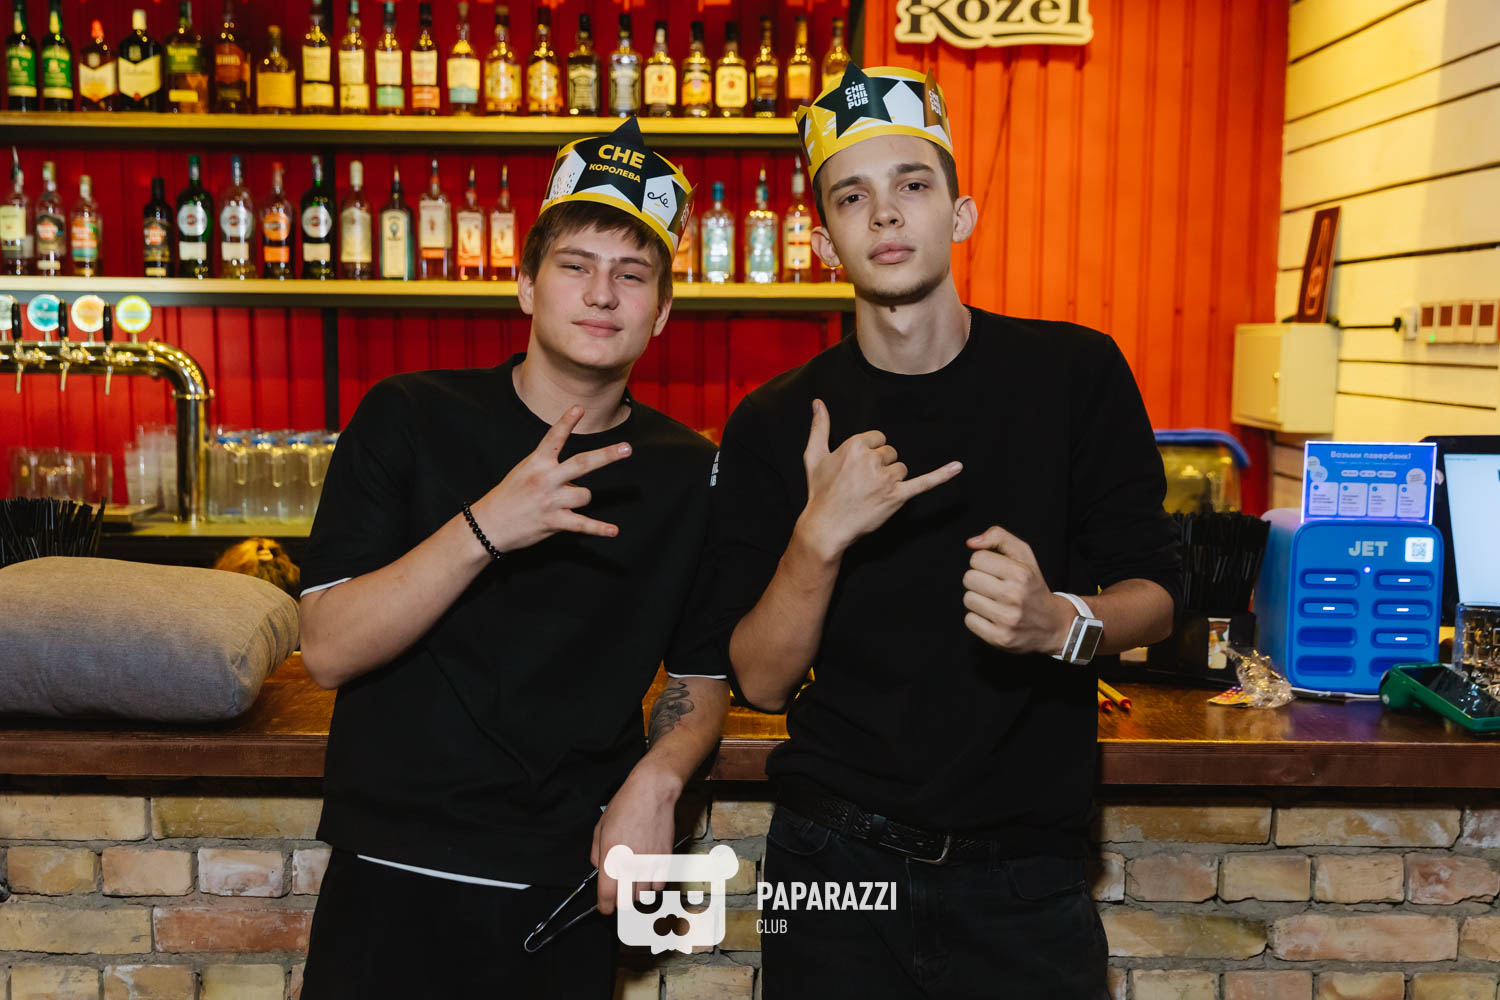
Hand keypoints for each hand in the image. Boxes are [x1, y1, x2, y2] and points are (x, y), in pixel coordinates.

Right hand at [469, 405, 630, 554]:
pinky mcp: (553, 522)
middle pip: (581, 464)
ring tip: (564, 503)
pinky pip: (582, 525)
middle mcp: (545, 479)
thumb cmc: (509, 495)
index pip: (553, 438)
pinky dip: (599, 529)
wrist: (488, 525)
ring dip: (580, 498)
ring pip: (584, 495)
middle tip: (626, 448)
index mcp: (536, 463)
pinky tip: (613, 531)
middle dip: (606, 456)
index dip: (566, 422)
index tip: (579, 408)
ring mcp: (550, 501)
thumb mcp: (524, 470)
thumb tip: (578, 470)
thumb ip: (549, 464)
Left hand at [592, 764, 679, 913]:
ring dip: (637, 891)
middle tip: (619, 889)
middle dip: (620, 899)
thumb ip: (596, 854)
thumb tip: (599, 868)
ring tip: (634, 877)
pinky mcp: (665, 860)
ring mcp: (649, 864)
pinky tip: (648, 871)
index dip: (605, 906)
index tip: (605, 906)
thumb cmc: (625, 806)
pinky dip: (653, 883)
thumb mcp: (600, 828)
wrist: (652, 793)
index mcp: (611, 859)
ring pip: (643, 895)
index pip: (607, 898)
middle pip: (626, 902)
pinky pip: (659, 885)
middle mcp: (630, 865)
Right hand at [796, 399, 961, 558]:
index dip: (870, 454)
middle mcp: (872, 459)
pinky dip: (941, 475)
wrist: (826, 526)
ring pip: (901, 469)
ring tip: (871, 494)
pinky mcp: (897, 497)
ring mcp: (886, 479)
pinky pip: (923, 482)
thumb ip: (819, 427)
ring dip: (891, 480)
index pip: (878, 439)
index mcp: (855, 445)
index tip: (858, 469)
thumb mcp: (813, 456)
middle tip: (862, 485)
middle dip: (880, 467)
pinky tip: (957, 467)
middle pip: (890, 453)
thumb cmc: (820, 492)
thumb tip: (818, 402)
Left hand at [962, 525, 1074, 654]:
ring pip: (967, 599)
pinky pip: (969, 620)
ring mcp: (1007, 619)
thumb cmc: (1032, 586)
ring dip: (978, 600)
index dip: (983, 563)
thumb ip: (999, 537)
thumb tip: (971, 543)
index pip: (977, 558)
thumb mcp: (1024, 556)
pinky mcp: (999, 638)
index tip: (996, 571)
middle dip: (978, 580)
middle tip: (994, 587)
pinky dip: (978, 618)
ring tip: (996, 603)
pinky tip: (994, 617)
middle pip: (968, 578)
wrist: (1054, 625)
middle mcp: (1014, 596)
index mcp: (1021, 573)